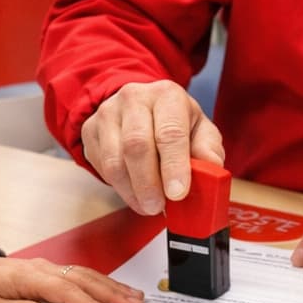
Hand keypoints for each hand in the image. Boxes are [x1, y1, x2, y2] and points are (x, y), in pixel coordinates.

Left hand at [0, 256, 144, 302]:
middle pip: (83, 280)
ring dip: (111, 286)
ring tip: (136, 298)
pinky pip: (78, 276)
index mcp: (28, 278)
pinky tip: (113, 290)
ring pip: (85, 275)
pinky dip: (99, 283)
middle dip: (112, 293)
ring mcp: (45, 268)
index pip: (66, 292)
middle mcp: (41, 269)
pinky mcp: (46, 272)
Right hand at [81, 79, 224, 215]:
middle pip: (137, 146)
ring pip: (115, 161)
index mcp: (167, 95)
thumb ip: (208, 149)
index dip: (174, 165)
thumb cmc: (173, 122)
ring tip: (148, 205)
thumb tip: (212, 169)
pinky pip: (101, 167)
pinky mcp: (90, 130)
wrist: (138, 106)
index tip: (178, 193)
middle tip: (158, 207)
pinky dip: (119, 188)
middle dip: (148, 184)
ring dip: (132, 191)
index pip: (169, 132)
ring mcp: (107, 113)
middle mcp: (134, 98)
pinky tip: (134, 193)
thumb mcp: (199, 129)